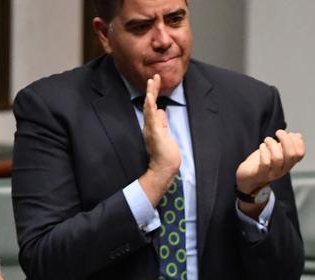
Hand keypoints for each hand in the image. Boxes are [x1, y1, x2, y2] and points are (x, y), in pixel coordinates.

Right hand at [139, 74, 180, 204]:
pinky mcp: (154, 133)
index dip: (154, 93)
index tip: (156, 81)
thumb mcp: (165, 134)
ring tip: (152, 81)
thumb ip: (162, 122)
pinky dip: (150, 107)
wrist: (164, 167)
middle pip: (149, 103)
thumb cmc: (165, 153)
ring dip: (150, 93)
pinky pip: (151, 118)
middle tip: (154, 76)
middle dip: (152, 89)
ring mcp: (151, 128)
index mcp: (153, 124)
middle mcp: (149, 124)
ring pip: (149, 107)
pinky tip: (150, 98)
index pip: (153, 105)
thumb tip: (162, 111)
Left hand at [235, 129, 304, 203]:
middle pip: (291, 155)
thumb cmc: (262, 162)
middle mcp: (283, 169)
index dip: (297, 141)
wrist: (248, 178)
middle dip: (286, 140)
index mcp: (288, 163)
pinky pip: (265, 163)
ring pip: (278, 158)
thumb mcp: (276, 152)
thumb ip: (286, 145)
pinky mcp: (260, 174)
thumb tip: (297, 135)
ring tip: (267, 140)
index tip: (290, 134)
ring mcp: (272, 173)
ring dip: (272, 144)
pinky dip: (264, 151)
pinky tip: (262, 146)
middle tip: (278, 132)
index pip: (300, 154)